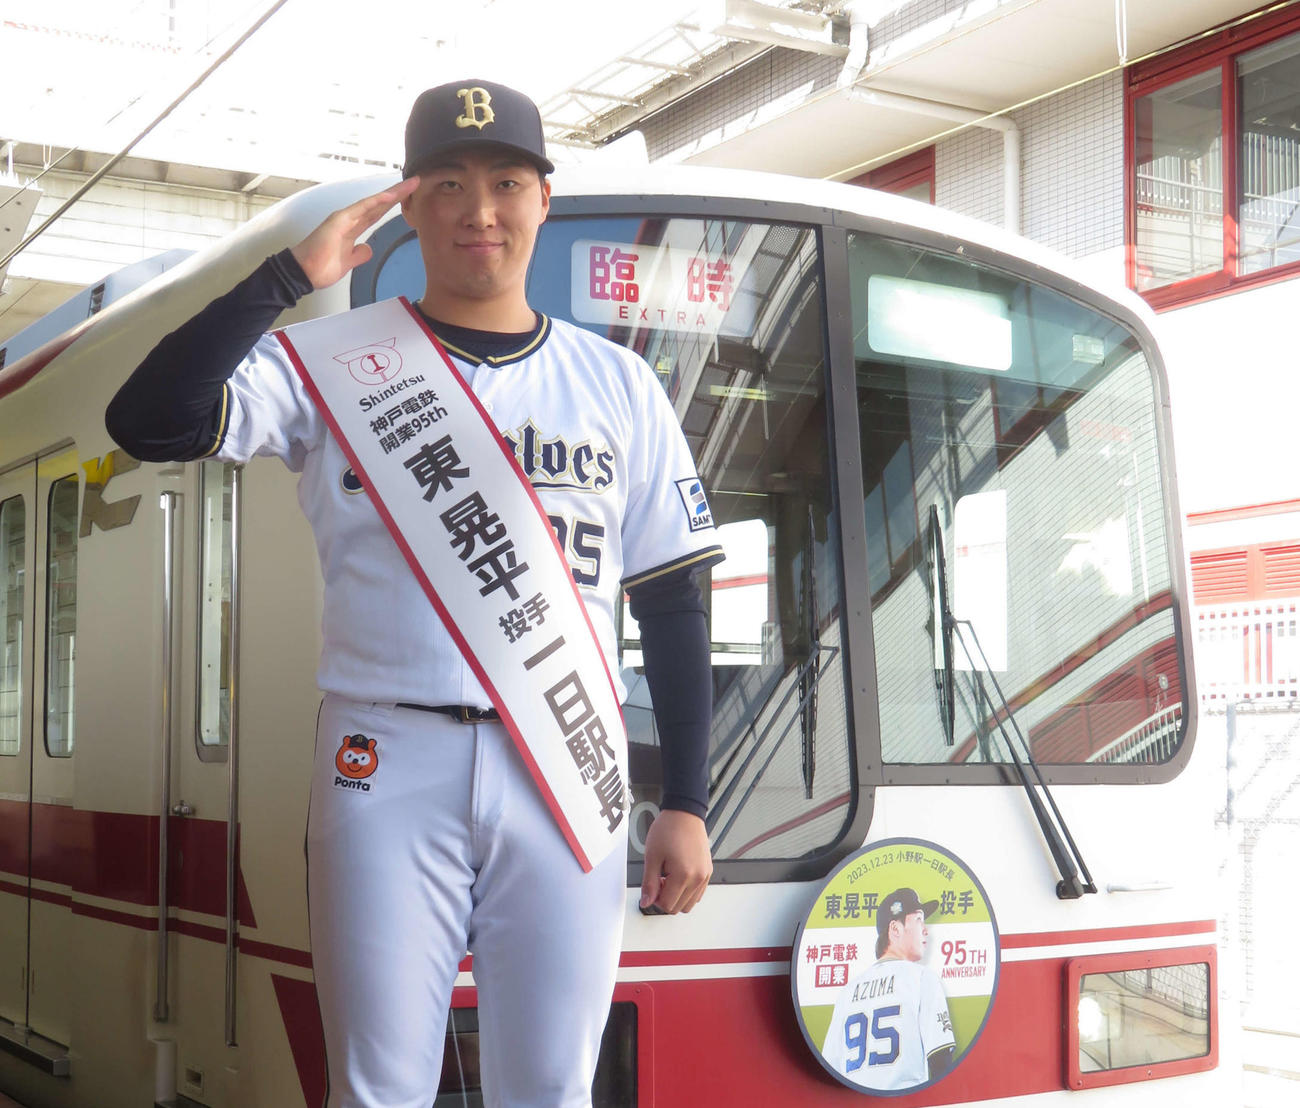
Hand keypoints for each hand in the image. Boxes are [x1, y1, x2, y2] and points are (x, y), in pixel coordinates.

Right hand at [289, 177, 419, 288]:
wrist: (303, 273)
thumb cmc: (320, 266)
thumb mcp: (348, 261)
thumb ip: (358, 254)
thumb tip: (367, 249)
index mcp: (352, 228)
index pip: (377, 213)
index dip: (394, 205)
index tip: (410, 197)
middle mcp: (350, 219)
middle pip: (379, 204)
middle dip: (398, 194)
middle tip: (416, 182)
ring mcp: (345, 218)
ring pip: (373, 202)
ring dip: (392, 193)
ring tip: (410, 184)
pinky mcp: (339, 221)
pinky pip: (361, 209)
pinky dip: (376, 201)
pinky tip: (390, 196)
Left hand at [639, 809, 711, 913]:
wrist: (684, 813)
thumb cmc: (668, 829)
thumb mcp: (652, 856)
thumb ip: (649, 883)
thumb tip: (646, 902)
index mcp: (683, 875)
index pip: (668, 905)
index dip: (656, 899)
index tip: (653, 885)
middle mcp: (698, 877)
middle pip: (680, 908)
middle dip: (666, 898)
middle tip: (659, 880)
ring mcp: (705, 875)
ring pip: (690, 903)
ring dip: (677, 896)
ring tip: (669, 877)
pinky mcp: (708, 871)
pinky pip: (698, 893)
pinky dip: (687, 891)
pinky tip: (678, 876)